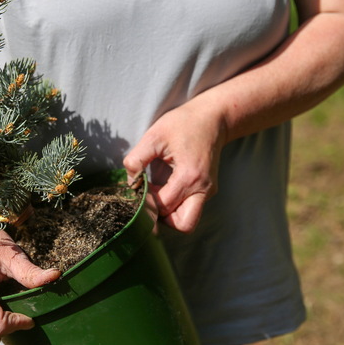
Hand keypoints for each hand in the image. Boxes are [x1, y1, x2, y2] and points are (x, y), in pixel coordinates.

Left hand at [123, 97, 227, 232]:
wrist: (213, 119)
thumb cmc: (183, 124)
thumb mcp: (154, 136)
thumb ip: (137, 159)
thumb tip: (131, 182)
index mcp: (190, 176)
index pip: (164, 206)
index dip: (147, 201)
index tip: (139, 186)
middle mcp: (203, 189)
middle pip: (183, 225)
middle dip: (162, 219)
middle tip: (150, 200)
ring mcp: (208, 192)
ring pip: (188, 221)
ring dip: (169, 215)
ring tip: (157, 194)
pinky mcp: (207, 191)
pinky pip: (190, 209)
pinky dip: (175, 206)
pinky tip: (164, 189)